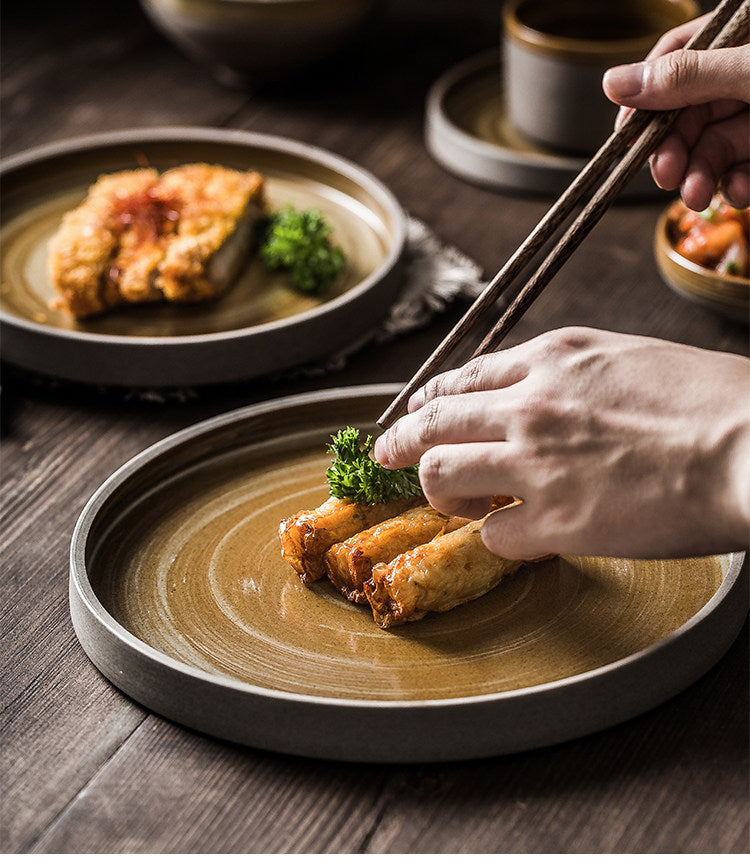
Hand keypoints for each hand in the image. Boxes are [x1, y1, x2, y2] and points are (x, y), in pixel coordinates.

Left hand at [374, 327, 749, 560]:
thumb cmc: (711, 400)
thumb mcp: (628, 359)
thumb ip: (570, 375)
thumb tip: (534, 397)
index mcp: (553, 358)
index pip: (463, 378)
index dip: (429, 399)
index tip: (415, 412)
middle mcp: (530, 404)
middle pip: (431, 423)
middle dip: (399, 441)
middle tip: (385, 456)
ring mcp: (536, 463)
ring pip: (439, 474)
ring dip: (438, 491)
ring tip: (454, 502)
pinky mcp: (555, 521)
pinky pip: (493, 534)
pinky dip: (499, 536)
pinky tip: (521, 535)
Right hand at [602, 13, 749, 210]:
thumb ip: (687, 76)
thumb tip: (614, 83)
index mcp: (739, 34)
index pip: (675, 58)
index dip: (646, 100)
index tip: (627, 137)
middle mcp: (744, 72)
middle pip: (689, 112)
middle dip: (675, 151)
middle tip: (667, 176)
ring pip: (714, 145)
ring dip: (701, 176)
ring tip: (699, 197)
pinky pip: (744, 167)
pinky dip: (738, 185)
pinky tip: (739, 192)